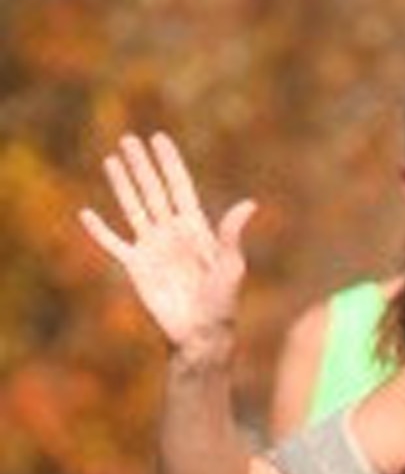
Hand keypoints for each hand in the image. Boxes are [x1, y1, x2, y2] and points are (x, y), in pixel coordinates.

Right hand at [78, 132, 255, 351]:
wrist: (200, 334)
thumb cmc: (222, 304)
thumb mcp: (231, 266)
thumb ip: (232, 234)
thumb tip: (249, 204)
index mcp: (195, 229)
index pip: (179, 187)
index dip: (169, 163)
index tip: (159, 138)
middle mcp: (171, 233)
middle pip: (153, 190)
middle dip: (142, 165)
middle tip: (129, 138)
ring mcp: (152, 248)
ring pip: (133, 207)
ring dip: (121, 184)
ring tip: (111, 159)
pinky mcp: (136, 267)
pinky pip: (113, 244)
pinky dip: (99, 230)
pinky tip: (86, 213)